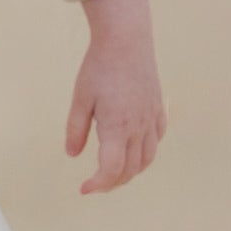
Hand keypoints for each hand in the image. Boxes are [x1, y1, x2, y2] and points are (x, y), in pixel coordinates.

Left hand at [68, 0, 166, 193]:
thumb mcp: (80, 99)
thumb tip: (72, 155)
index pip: (111, 169)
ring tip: (112, 174)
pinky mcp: (158, 110)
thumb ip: (76, 129)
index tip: (83, 189)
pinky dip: (145, 154)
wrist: (127, 41)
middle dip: (112, 183)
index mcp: (117, 127)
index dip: (98, 184)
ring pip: (147, 159)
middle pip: (130, 169)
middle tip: (94, 185)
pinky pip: (156, 141)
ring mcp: (152, 119)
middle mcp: (139, 128)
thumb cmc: (99, 68)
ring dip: (130, 172)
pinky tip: (132, 151)